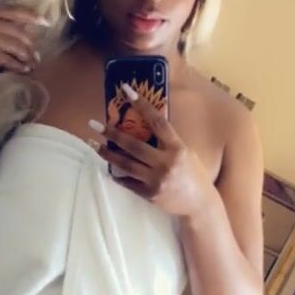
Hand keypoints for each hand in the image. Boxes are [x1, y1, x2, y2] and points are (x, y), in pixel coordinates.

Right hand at [0, 4, 46, 74]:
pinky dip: (18, 66)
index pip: (16, 11)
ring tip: (33, 62)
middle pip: (20, 33)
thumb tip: (5, 10)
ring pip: (17, 47)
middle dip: (31, 44)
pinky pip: (8, 61)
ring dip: (28, 56)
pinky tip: (23, 69)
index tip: (46, 22)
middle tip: (37, 53)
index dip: (31, 16)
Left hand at [91, 88, 212, 219]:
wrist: (199, 204)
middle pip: (134, 145)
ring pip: (126, 165)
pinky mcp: (150, 194)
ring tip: (94, 145)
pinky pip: (128, 182)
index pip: (157, 121)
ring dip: (107, 154)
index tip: (127, 91)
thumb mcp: (186, 152)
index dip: (142, 105)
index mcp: (177, 148)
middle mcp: (166, 163)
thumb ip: (167, 141)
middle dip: (112, 134)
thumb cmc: (193, 174)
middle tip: (95, 125)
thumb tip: (145, 125)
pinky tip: (107, 166)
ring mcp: (156, 180)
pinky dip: (117, 174)